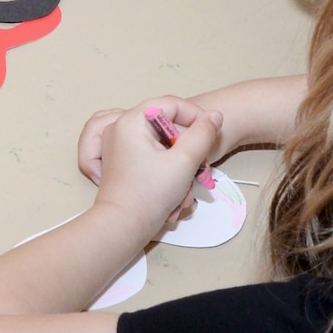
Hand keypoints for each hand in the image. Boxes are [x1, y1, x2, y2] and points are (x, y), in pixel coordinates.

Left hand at [88, 99, 222, 234]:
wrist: (123, 228)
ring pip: (160, 145)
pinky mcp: (122, 162)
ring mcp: (118, 145)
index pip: (170, 104)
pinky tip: (174, 192)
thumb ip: (203, 134)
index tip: (211, 133)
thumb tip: (214, 116)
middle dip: (187, 150)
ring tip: (185, 187)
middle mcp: (120, 128)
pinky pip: (150, 157)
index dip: (195, 116)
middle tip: (199, 168)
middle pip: (165, 126)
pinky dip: (165, 171)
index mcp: (131, 121)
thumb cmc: (150, 194)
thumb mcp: (185, 161)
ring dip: (179, 165)